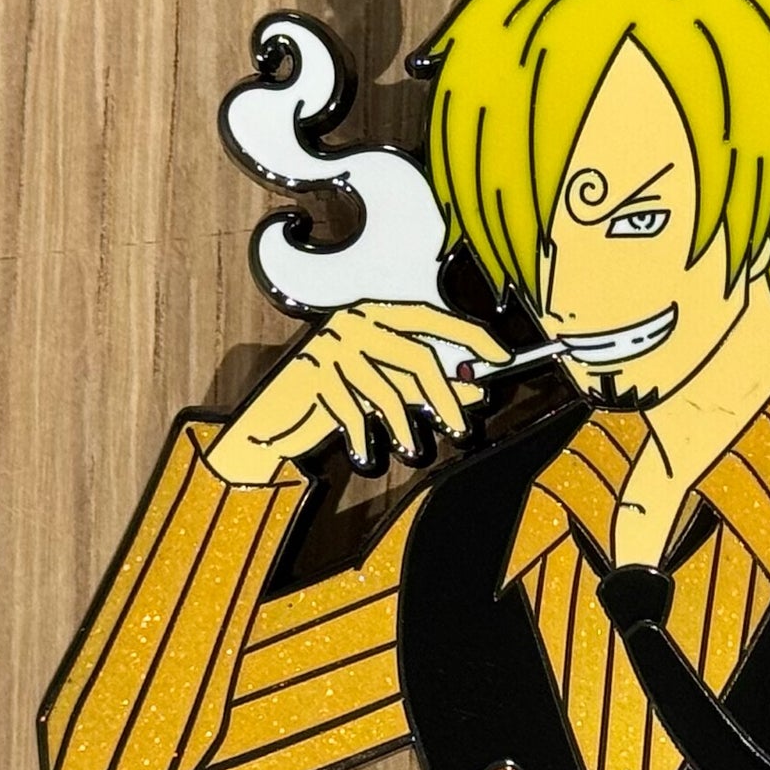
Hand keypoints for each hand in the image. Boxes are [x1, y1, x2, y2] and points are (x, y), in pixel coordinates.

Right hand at [205, 302, 510, 485]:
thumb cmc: (335, 401)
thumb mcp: (386, 391)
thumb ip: (426, 386)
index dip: (468, 335)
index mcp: (373, 313)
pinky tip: (369, 457)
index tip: (500, 357)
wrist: (269, 422)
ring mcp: (331, 345)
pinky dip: (365, 439)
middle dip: (444, 398)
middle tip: (462, 430)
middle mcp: (353, 321)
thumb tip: (476, 391)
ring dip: (405, 428)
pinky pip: (353, 412)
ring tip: (412, 451)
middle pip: (417, 357)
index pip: (430, 316)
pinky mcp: (310, 374)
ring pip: (388, 391)